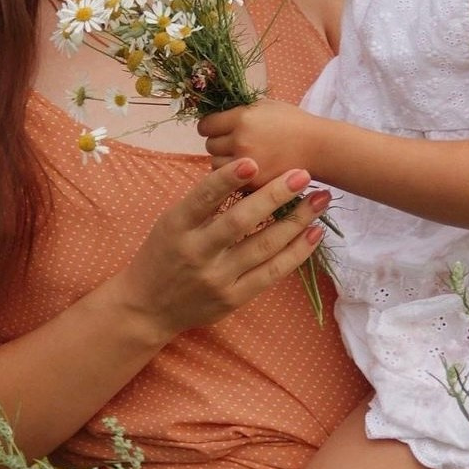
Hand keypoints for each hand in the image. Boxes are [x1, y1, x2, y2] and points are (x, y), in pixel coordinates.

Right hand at [117, 158, 331, 337]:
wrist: (148, 307)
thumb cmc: (162, 254)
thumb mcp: (171, 222)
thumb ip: (202, 202)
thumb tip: (246, 171)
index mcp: (177, 226)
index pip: (203, 198)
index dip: (227, 179)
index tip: (253, 160)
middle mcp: (197, 252)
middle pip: (241, 221)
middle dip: (275, 195)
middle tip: (303, 173)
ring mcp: (217, 278)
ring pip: (264, 246)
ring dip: (297, 220)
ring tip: (319, 199)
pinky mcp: (234, 298)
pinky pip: (272, 273)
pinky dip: (296, 252)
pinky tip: (313, 233)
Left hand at [199, 100, 317, 184]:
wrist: (318, 147)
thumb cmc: (292, 122)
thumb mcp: (265, 106)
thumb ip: (238, 111)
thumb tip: (214, 117)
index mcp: (241, 119)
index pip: (206, 125)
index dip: (210, 126)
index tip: (216, 128)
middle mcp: (240, 141)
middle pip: (209, 146)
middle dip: (218, 144)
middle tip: (233, 143)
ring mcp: (246, 165)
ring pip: (215, 165)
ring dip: (223, 162)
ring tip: (240, 158)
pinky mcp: (253, 183)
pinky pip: (231, 181)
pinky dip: (235, 177)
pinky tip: (248, 169)